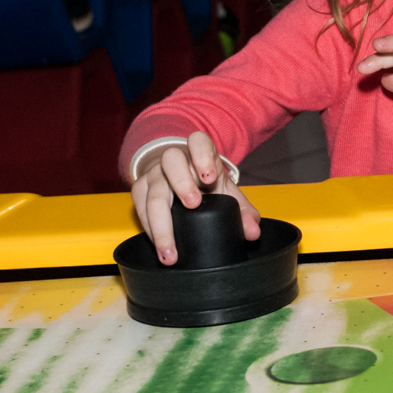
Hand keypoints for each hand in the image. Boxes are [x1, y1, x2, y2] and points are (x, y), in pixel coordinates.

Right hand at [130, 130, 260, 264]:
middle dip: (182, 183)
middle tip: (193, 205)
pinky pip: (140, 209)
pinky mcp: (139, 190)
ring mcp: (154, 174)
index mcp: (199, 153)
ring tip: (170, 251)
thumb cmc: (205, 183)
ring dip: (160, 223)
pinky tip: (158, 246)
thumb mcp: (226, 192)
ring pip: (152, 191)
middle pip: (171, 161)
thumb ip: (244, 212)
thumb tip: (253, 233)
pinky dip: (149, 230)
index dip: (202, 155)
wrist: (178, 177)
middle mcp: (174, 159)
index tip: (210, 177)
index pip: (198, 141)